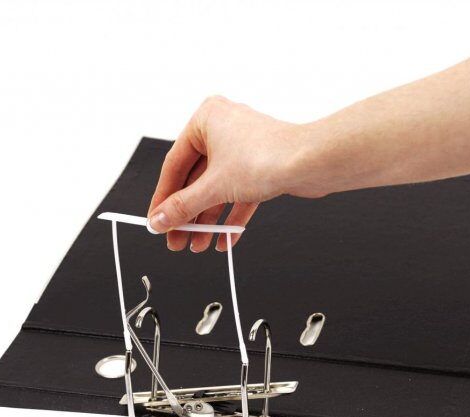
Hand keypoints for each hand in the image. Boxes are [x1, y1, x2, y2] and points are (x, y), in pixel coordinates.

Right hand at [147, 96, 312, 251]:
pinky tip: (224, 238)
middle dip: (188, 215)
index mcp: (205, 119)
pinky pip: (237, 192)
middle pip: (195, 180)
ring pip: (217, 188)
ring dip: (208, 220)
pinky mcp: (260, 165)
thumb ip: (182, 207)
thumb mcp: (214, 187)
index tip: (156, 220)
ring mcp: (242, 147)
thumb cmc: (269, 157)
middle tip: (177, 238)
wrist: (312, 163)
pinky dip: (230, 215)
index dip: (163, 198)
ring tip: (199, 244)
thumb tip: (160, 220)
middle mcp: (222, 128)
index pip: (174, 165)